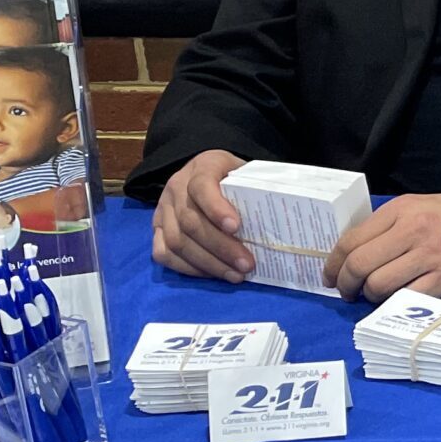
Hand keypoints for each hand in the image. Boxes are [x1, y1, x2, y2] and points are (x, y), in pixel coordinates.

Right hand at [149, 149, 250, 281]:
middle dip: (220, 247)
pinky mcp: (156, 228)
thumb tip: (284, 218)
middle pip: (190, 221)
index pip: (203, 186)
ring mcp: (163, 208)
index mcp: (202, 166)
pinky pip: (163, 253)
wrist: (206, 172)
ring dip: (208, 263)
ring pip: (177, 241)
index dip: (216, 208)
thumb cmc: (233, 177)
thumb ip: (258, 189)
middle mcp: (176, 185)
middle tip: (246, 265)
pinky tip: (212, 273)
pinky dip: (187, 268)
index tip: (236, 227)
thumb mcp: (246, 173)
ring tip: (235, 275)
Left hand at [324, 179, 440, 302]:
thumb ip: (392, 226)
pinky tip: (398, 304)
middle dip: (345, 286)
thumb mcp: (422, 206)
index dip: (332, 264)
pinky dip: (397, 306)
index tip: (329, 278)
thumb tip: (357, 255)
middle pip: (360, 265)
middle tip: (347, 294)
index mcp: (401, 209)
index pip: (351, 240)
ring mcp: (430, 255)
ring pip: (380, 285)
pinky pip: (410, 298)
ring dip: (369, 298)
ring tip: (373, 299)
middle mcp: (412, 229)